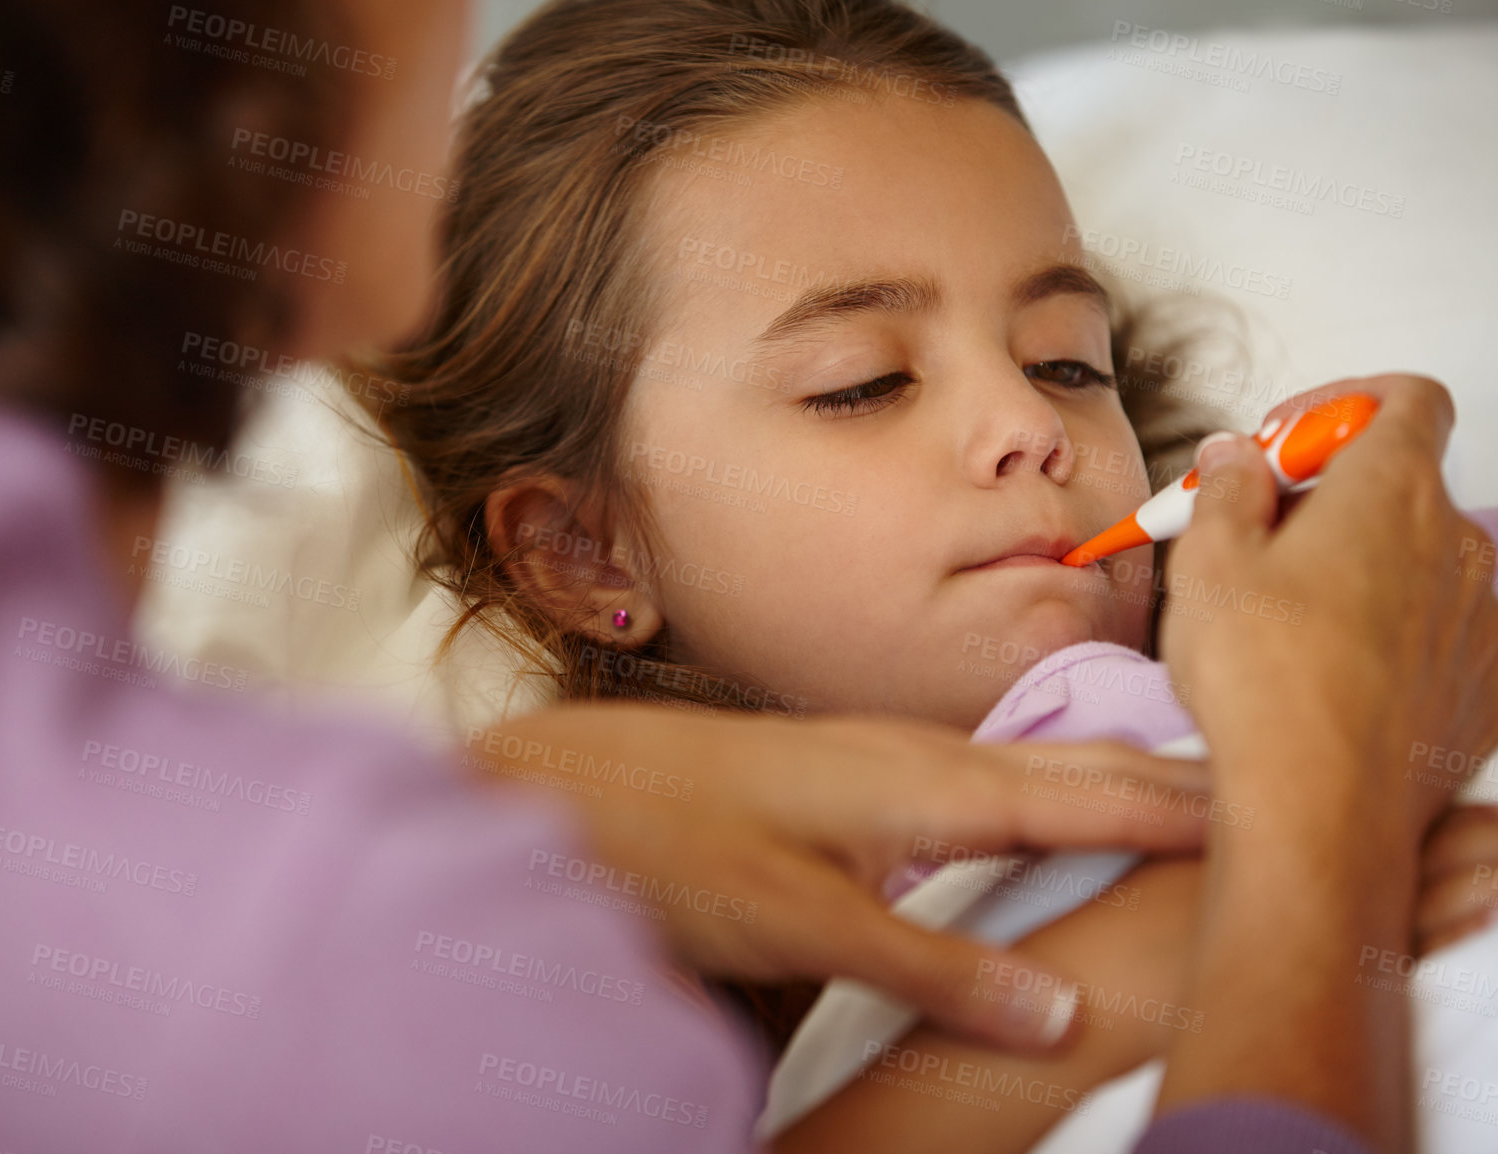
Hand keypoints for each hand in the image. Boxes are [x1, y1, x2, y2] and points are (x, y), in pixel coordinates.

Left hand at [466, 705, 1211, 1052]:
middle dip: (1160, 779)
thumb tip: (1054, 1004)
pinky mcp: (843, 779)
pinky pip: (971, 780)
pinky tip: (1026, 809)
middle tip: (1250, 792)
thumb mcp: (801, 918)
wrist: (562, 787)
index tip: (1260, 814)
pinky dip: (1032, 791)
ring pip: (1019, 768)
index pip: (1080, 794)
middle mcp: (909, 756)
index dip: (1172, 810)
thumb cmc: (668, 838)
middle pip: (1065, 766)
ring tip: (1168, 796)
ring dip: (1100, 779)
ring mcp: (874, 761)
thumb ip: (928, 962)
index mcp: (920, 780)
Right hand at [1151, 375, 1497, 1151]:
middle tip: (1260, 542)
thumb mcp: (1205, 564)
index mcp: (1389, 492)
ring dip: (1362, 570)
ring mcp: (1482, 618)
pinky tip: (1330, 676)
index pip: (1404, 399)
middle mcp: (1458, 543)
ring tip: (1287, 624)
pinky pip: (1442, 631)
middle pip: (1404, 483)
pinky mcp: (1484, 685)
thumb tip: (1236, 459)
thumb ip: (1224, 489)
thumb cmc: (1266, 691)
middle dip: (1333, 498)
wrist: (1321, 815)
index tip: (1284, 445)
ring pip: (1422, 562)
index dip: (1338, 406)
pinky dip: (1392, 634)